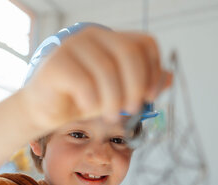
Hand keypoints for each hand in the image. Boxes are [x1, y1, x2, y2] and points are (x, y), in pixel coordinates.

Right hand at [20, 26, 170, 133]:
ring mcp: (73, 46)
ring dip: (114, 100)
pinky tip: (89, 108)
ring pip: (107, 69)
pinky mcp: (56, 63)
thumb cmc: (85, 99)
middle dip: (136, 86)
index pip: (145, 44)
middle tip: (132, 110)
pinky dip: (92, 101)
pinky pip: (83, 81)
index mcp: (113, 40)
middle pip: (130, 52)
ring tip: (112, 116)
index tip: (150, 96)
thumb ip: (143, 86)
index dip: (154, 70)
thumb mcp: (121, 94)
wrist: (48, 111)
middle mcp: (95, 36)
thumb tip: (169, 77)